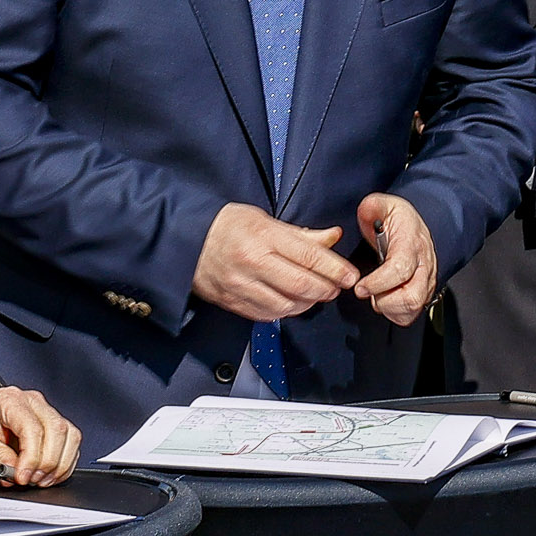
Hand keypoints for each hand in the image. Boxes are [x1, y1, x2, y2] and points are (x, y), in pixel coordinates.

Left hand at [0, 386, 81, 486]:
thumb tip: (17, 472)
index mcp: (10, 401)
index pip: (33, 429)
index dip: (32, 458)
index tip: (22, 477)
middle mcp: (32, 401)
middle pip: (58, 430)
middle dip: (48, 463)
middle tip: (31, 481)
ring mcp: (43, 410)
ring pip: (70, 435)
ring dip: (59, 463)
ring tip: (40, 480)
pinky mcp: (48, 422)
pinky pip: (69, 440)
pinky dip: (62, 461)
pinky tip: (48, 474)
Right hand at [191, 203, 358, 322]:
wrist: (185, 239)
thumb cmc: (226, 225)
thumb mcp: (264, 219)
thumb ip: (300, 234)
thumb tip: (332, 238)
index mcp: (263, 236)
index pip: (309, 256)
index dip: (335, 269)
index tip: (350, 276)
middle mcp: (252, 261)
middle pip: (302, 284)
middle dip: (326, 289)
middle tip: (335, 287)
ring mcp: (241, 285)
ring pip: (287, 305)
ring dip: (308, 303)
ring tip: (314, 294)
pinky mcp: (233, 302)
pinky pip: (267, 315)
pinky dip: (286, 311)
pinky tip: (291, 302)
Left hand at [353, 193, 436, 326]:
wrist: (417, 228)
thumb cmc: (400, 220)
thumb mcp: (385, 205)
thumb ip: (372, 206)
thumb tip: (366, 210)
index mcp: (412, 244)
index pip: (400, 269)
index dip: (379, 283)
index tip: (360, 288)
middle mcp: (424, 266)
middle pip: (412, 296)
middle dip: (384, 301)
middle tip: (367, 292)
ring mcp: (426, 282)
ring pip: (413, 308)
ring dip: (389, 308)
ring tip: (375, 296)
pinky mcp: (424, 293)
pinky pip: (411, 314)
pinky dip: (394, 314)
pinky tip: (384, 301)